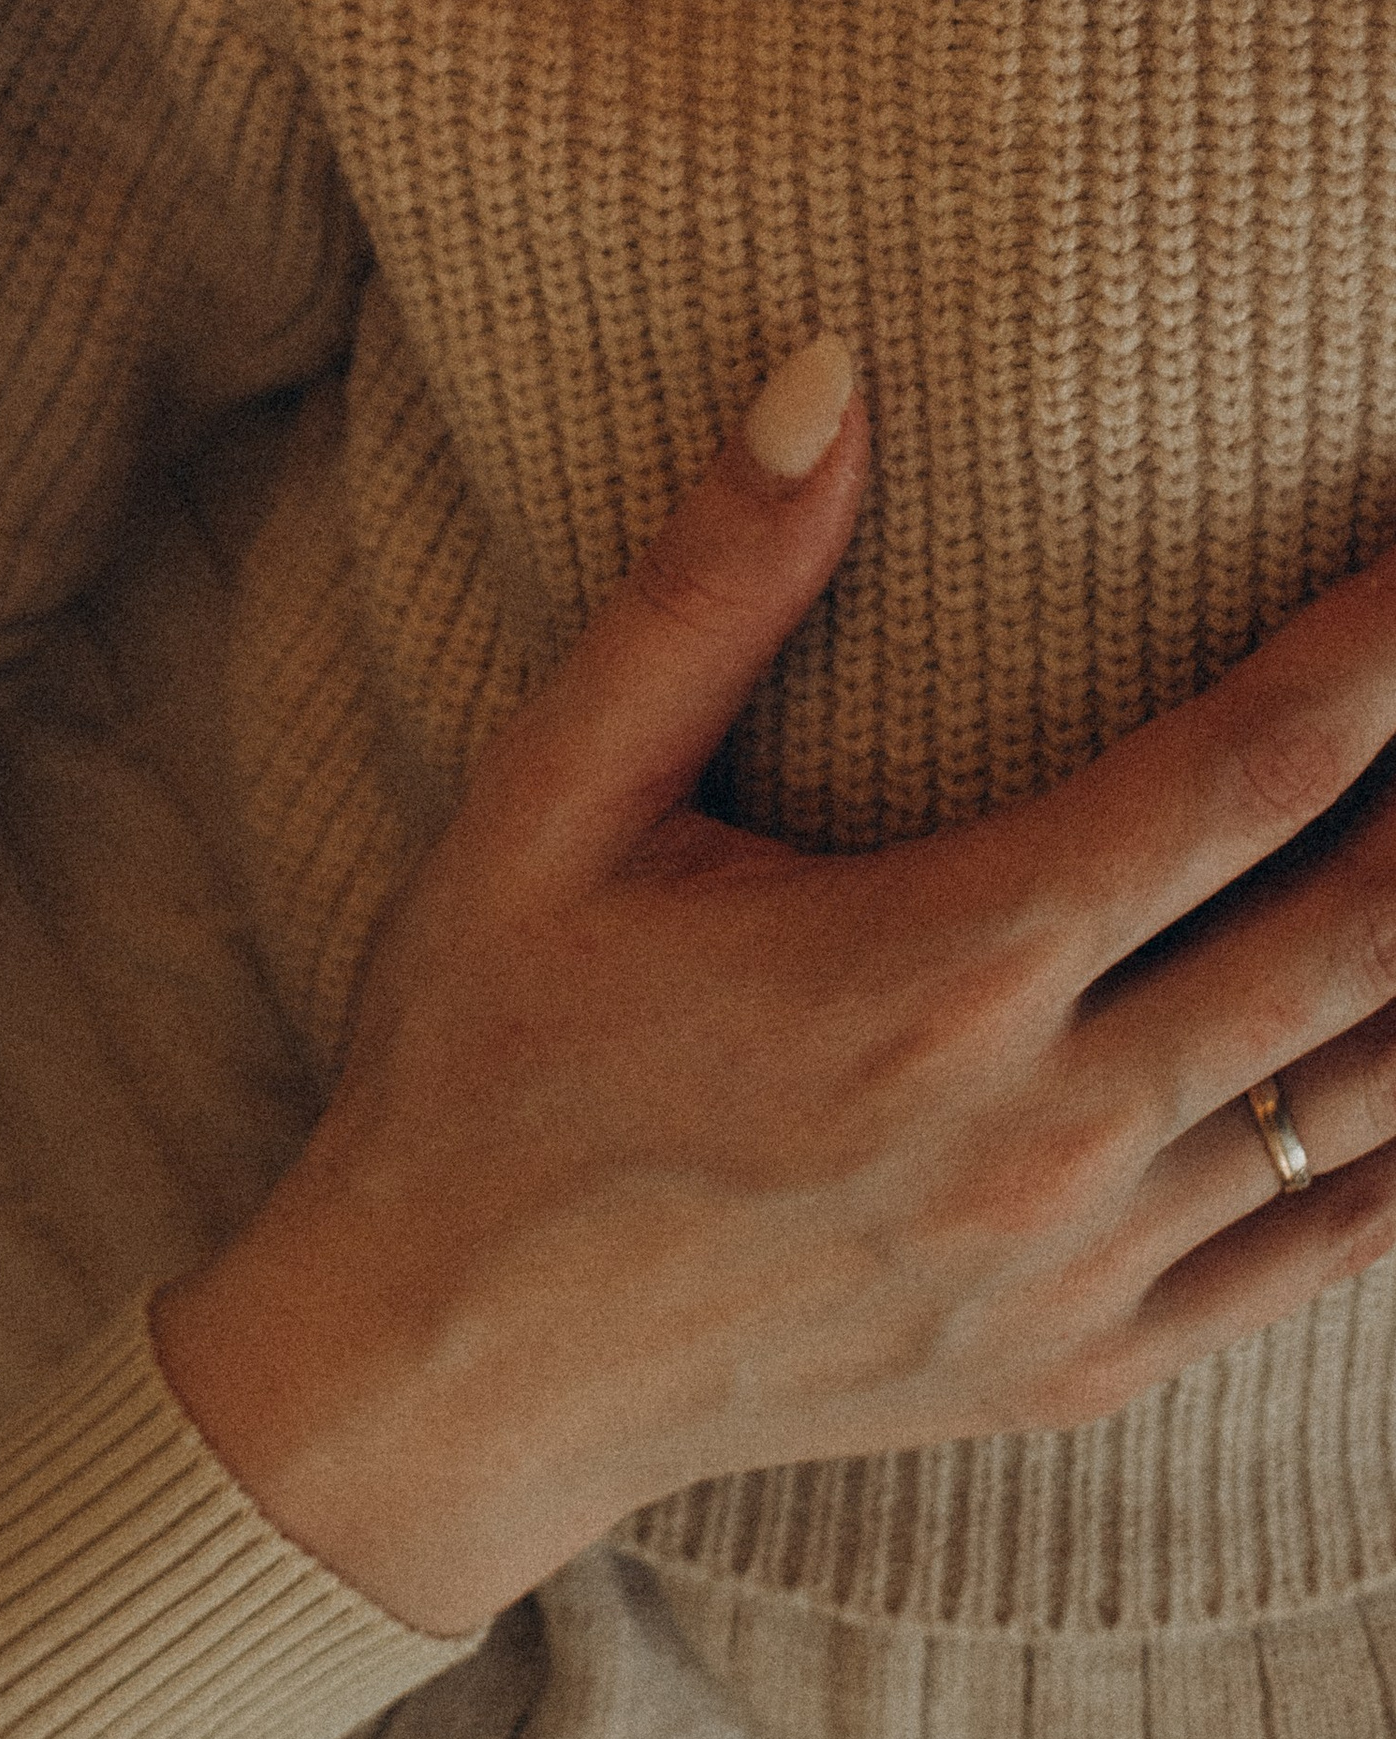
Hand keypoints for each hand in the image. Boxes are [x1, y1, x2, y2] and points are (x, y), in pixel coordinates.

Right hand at [154, 340, 1395, 1637]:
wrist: (437, 1364)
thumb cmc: (484, 1050)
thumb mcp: (554, 792)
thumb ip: (711, 584)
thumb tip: (830, 370)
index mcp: (934, 966)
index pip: (1246, 771)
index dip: (1382, 650)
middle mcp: (1045, 1131)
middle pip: (1364, 931)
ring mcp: (1082, 1271)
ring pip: (1373, 1094)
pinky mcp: (1085, 1368)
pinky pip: (1327, 1251)